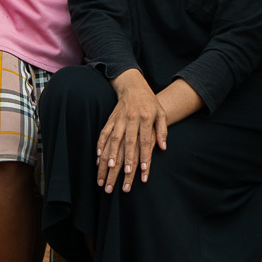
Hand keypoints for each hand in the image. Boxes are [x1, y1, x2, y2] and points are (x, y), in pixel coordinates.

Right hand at [97, 72, 168, 190]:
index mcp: (145, 118)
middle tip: (125, 174)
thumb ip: (162, 130)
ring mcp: (119, 119)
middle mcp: (131, 119)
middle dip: (126, 158)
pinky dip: (101, 144)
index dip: (145, 156)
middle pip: (128, 142)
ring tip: (109, 167)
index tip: (144, 170)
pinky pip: (104, 133)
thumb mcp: (161, 113)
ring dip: (111, 153)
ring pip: (114, 138)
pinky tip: (98, 156)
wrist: (134, 87)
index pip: (145, 141)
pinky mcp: (110, 119)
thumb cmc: (150, 103)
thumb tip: (163, 147)